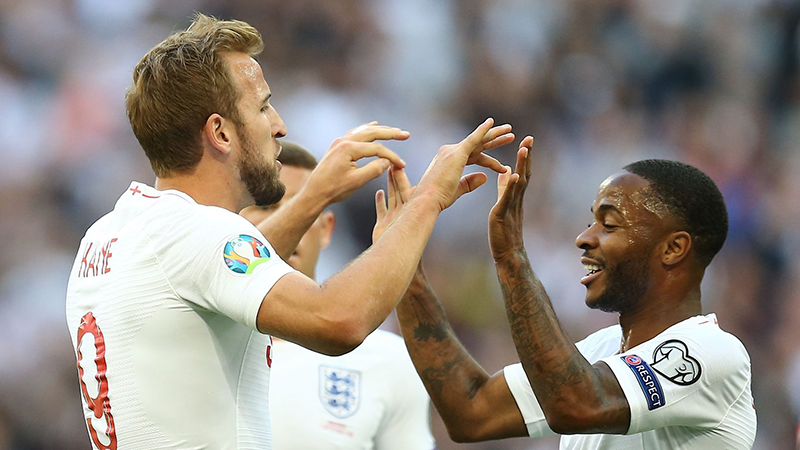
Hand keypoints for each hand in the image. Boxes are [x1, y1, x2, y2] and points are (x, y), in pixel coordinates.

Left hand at [304, 122, 409, 204]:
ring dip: (380, 130)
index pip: (377, 149)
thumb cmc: (334, 189)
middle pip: (372, 133)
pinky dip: (367, 130)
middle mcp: (344, 141)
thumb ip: (374, 169)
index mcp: (348, 148)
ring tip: (395, 131)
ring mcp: (339, 141)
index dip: (392, 156)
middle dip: (390, 133)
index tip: (402, 165)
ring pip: (364, 131)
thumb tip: (388, 161)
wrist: (314, 193)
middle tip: (406, 134)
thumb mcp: (357, 182)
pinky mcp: (337, 145)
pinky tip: (373, 126)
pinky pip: (355, 133)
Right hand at [372, 167, 413, 242]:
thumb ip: (416, 203)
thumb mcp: (415, 219)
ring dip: (389, 185)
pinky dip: (380, 202)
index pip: (409, 189)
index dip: (404, 177)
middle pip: (400, 190)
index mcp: (411, 210)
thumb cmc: (407, 244)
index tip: (402, 165)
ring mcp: (393, 218)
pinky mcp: (383, 225)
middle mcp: (403, 213)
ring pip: (392, 197)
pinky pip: (382, 210)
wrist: (395, 259)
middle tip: (393, 162)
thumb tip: (417, 189)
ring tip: (387, 171)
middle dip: (396, 176)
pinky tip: (379, 192)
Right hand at [416, 118, 513, 211]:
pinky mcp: (456, 153)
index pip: (474, 156)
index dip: (489, 161)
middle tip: (509, 134)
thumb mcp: (457, 189)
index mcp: (450, 161)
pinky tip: (491, 122)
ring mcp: (452, 151)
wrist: (427, 200)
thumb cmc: (438, 198)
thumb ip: (470, 182)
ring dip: (495, 135)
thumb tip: (485, 177)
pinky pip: (473, 138)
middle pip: (477, 145)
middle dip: (494, 140)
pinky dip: (482, 130)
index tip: (502, 167)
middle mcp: (450, 152)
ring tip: (510, 130)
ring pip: (479, 140)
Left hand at [489, 136, 533, 261]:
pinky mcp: (503, 214)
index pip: (522, 172)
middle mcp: (516, 199)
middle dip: (527, 156)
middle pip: (524, 174)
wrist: (508, 253)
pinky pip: (508, 198)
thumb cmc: (505, 231)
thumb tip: (507, 171)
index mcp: (515, 196)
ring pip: (518, 183)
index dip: (524, 157)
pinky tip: (514, 175)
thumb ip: (505, 187)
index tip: (526, 141)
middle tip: (529, 139)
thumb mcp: (503, 203)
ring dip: (522, 166)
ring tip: (524, 150)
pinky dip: (511, 186)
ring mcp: (511, 206)